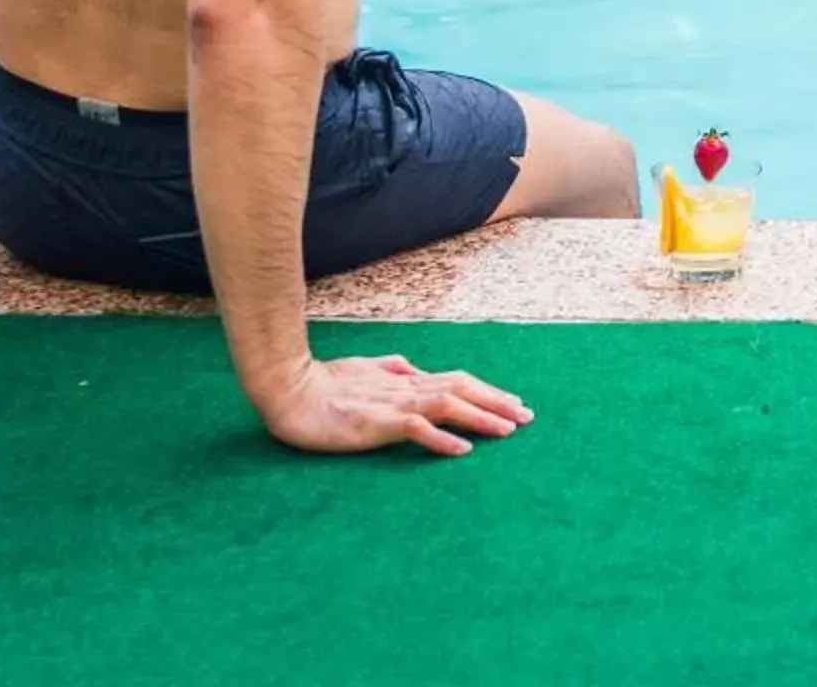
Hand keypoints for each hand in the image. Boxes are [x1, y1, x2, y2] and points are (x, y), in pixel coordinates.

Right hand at [258, 354, 532, 456]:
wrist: (289, 391)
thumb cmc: (322, 383)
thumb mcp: (363, 371)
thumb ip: (389, 369)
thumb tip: (411, 367)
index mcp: (405, 378)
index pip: (456, 381)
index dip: (486, 391)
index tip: (512, 403)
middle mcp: (406, 387)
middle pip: (462, 389)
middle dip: (496, 402)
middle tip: (527, 417)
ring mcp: (393, 404)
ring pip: (448, 404)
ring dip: (480, 417)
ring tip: (508, 430)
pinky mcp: (377, 422)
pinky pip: (416, 428)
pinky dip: (442, 438)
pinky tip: (462, 449)